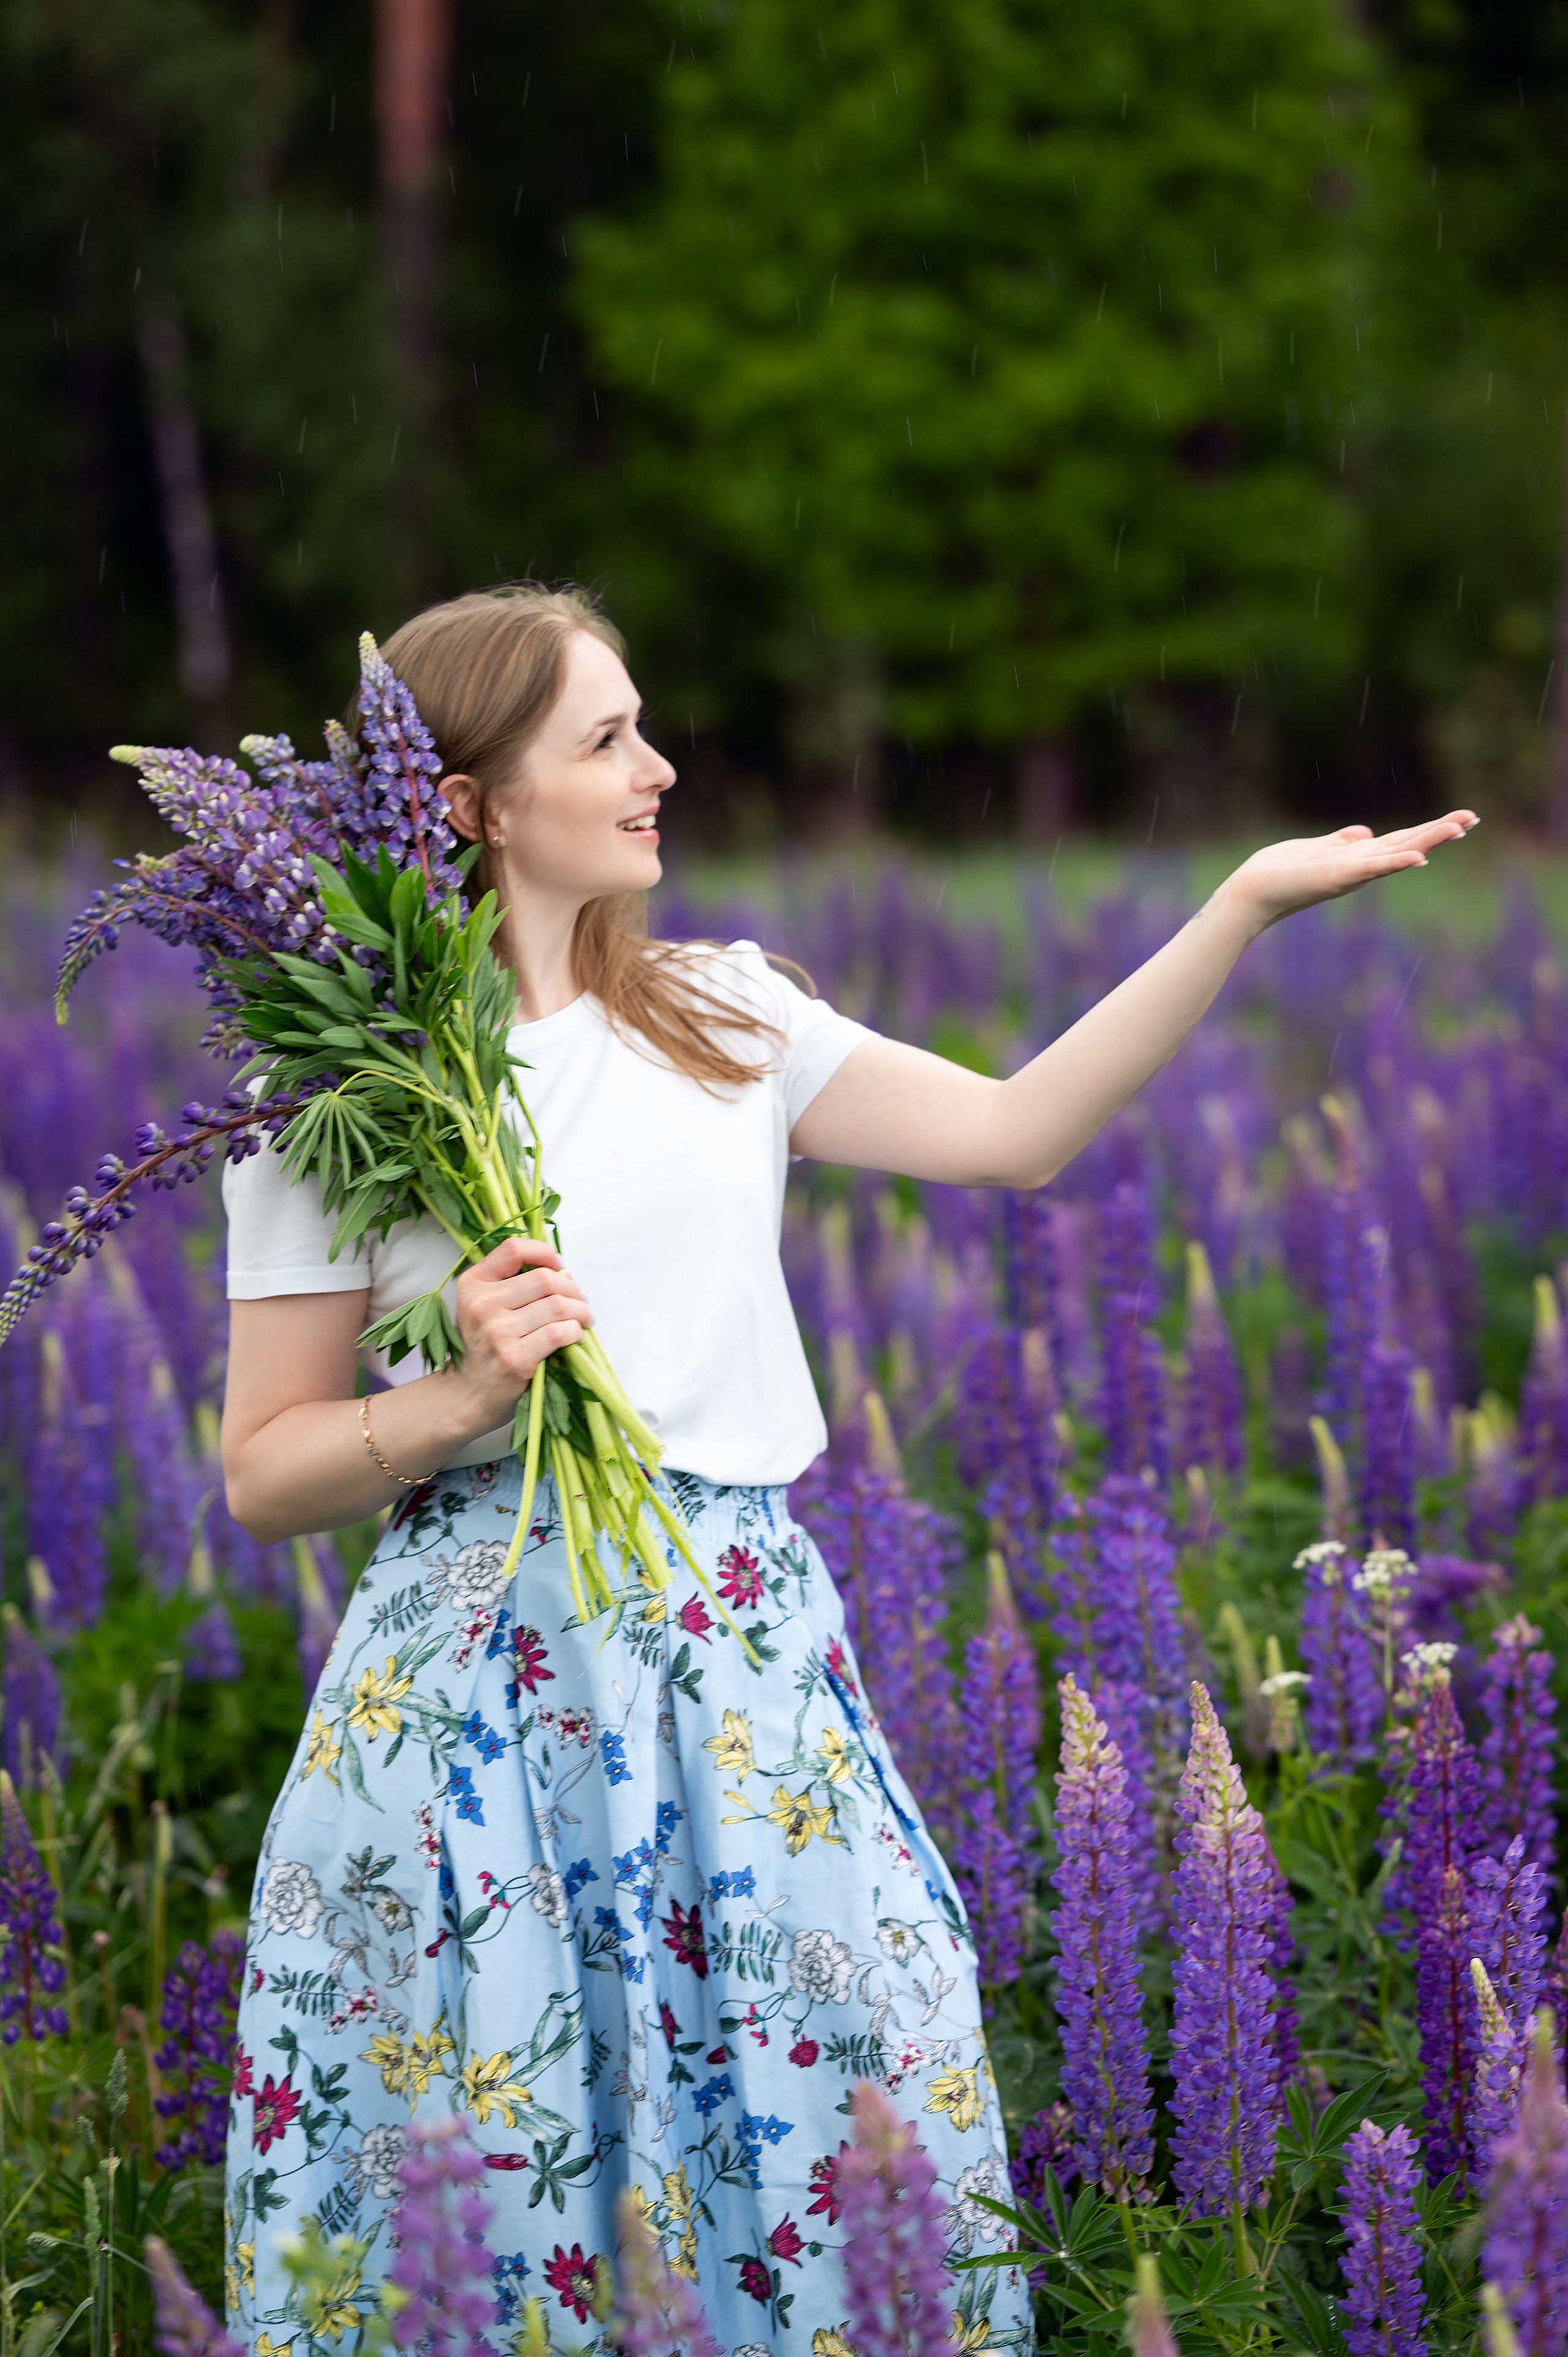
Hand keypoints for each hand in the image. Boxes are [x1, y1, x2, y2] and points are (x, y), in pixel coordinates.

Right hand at [447, 1235, 593, 1430]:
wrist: (465, 1396)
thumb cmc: (482, 1349)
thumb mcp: (480, 1307)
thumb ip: (508, 1283)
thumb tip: (560, 1271)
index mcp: (472, 1284)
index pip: (513, 1248)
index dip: (544, 1252)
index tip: (559, 1266)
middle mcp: (481, 1304)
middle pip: (544, 1279)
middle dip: (572, 1288)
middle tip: (580, 1301)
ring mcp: (497, 1332)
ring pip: (557, 1305)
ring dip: (580, 1311)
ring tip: (583, 1319)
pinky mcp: (515, 1358)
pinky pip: (559, 1332)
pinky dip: (575, 1332)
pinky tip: (574, 1337)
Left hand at [1214, 810, 1478, 936]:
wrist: (1252, 893)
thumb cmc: (1279, 872)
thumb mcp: (1318, 848)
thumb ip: (1342, 841)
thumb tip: (1365, 832)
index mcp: (1357, 858)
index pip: (1400, 841)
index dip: (1428, 830)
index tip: (1459, 820)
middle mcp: (1360, 867)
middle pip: (1407, 844)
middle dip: (1439, 831)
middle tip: (1473, 818)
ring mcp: (1351, 873)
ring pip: (1397, 853)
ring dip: (1429, 841)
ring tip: (1459, 827)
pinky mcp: (1338, 876)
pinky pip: (1372, 867)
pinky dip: (1395, 862)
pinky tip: (1418, 858)